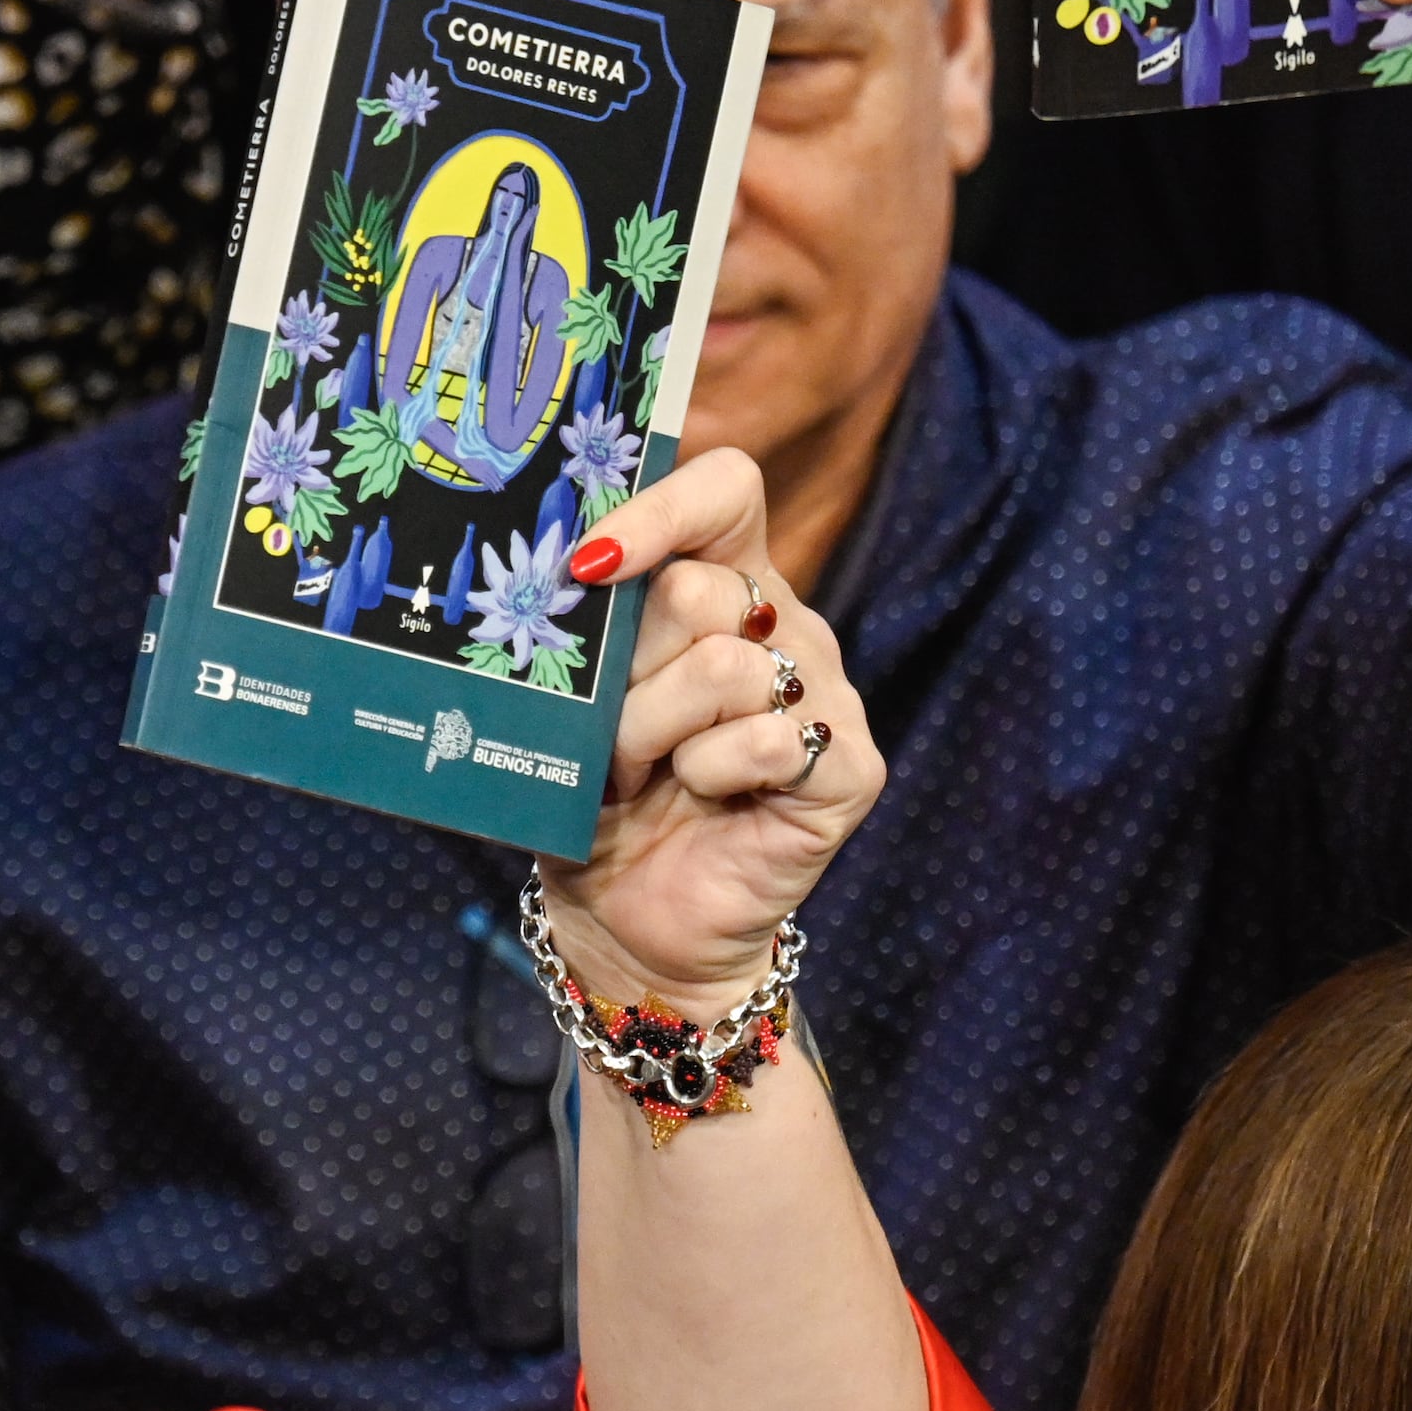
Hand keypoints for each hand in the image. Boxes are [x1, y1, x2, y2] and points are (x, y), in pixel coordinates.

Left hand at [534, 447, 878, 1009]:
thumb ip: (584, 635)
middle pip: (698, 593)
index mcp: (724, 587)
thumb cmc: (599, 800)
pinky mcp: (850, 768)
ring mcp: (825, 694)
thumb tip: (560, 575)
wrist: (632, 920)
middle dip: (626, 673)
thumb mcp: (575, 705)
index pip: (727, 490)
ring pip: (725, 670)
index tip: (589, 561)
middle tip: (609, 733)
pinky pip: (768, 742)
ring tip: (643, 775)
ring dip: (653, 734)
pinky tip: (704, 798)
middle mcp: (784, 626)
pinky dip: (711, 776)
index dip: (662, 510)